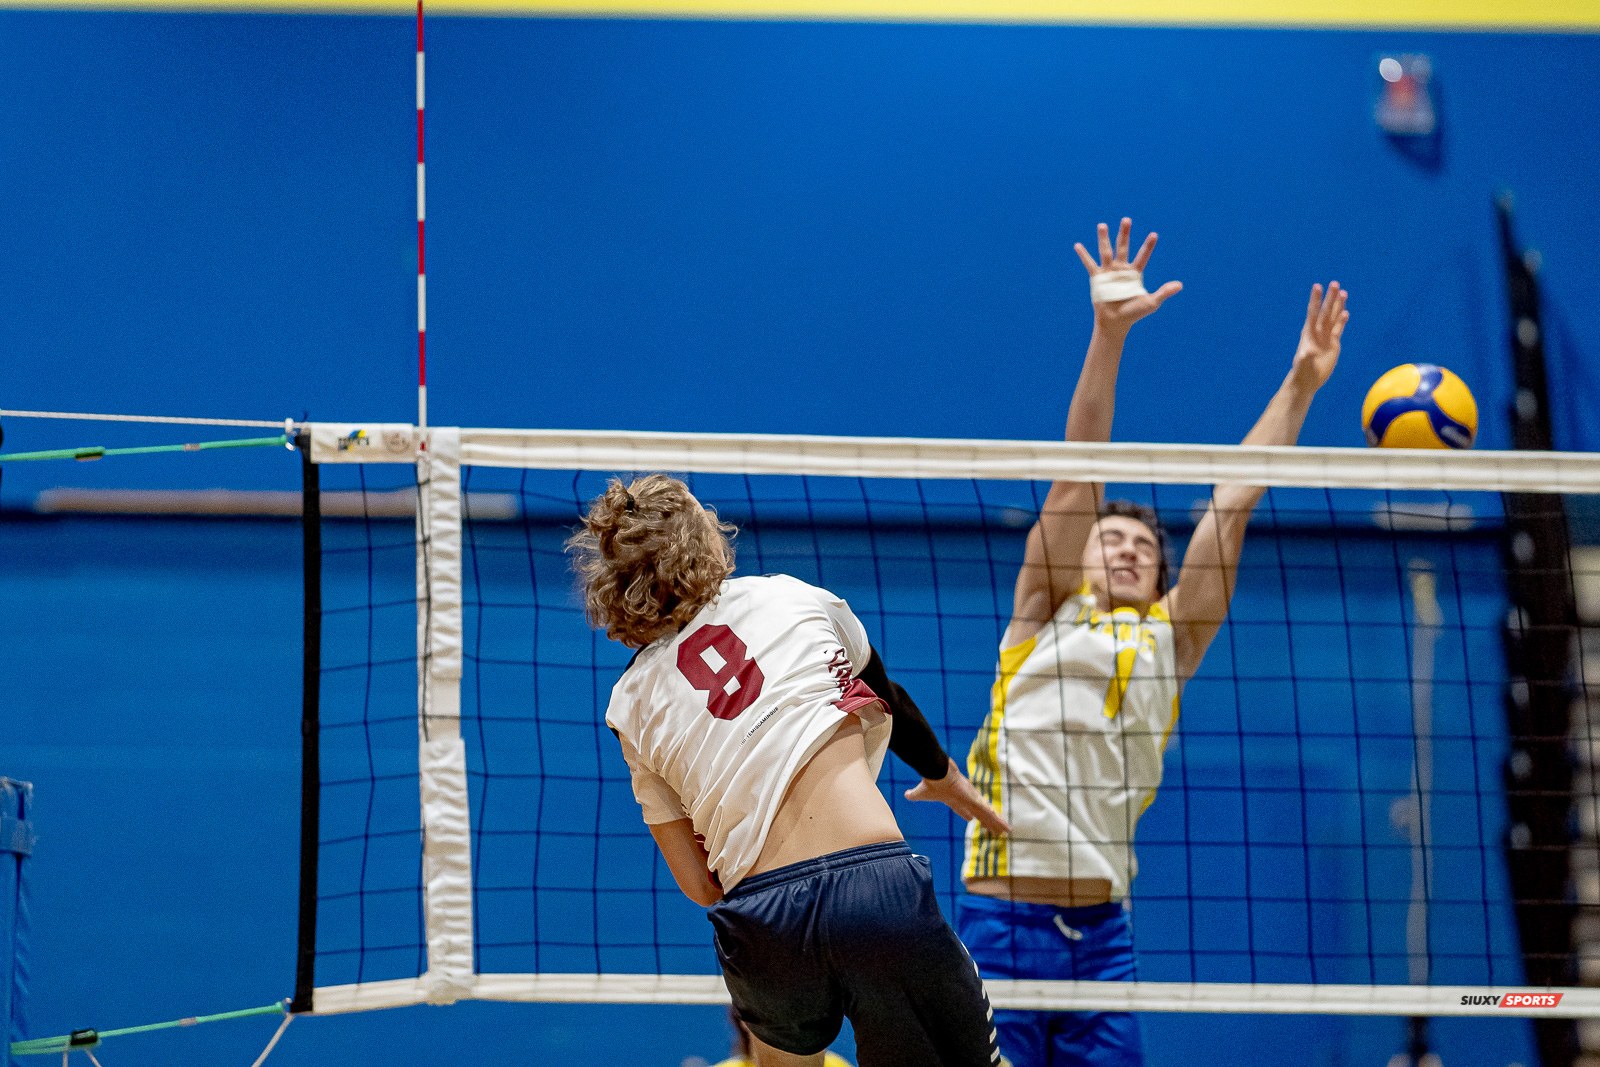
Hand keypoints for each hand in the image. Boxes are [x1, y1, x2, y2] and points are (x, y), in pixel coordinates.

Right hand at [904, 758, 1010, 835]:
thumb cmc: (930, 781)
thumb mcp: (920, 793)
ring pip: (987, 814)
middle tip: (994, 829)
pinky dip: (997, 821)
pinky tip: (1005, 827)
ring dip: (996, 823)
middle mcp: (966, 799)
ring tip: (1006, 831)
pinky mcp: (975, 800)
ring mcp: (972, 800)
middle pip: (978, 813)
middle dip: (986, 821)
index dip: (967, 814)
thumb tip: (905, 795)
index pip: (962, 809)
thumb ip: (914, 795)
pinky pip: (988, 813)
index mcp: (954, 799)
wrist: (937, 771)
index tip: (971, 819)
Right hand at [1073, 217, 1182, 334]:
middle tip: (1127, 220)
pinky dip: (1083, 255)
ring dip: (1104, 238)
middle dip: (1125, 234)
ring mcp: (1109, 272)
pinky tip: (1078, 245)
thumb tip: (1180, 285)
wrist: (1115, 323)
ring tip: (1102, 225)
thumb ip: (1164, 292)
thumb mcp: (1151, 303)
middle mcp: (1122, 269)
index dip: (1148, 246)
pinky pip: (1090, 264)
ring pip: (1106, 251)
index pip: (1143, 256)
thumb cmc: (1134, 313)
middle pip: (1123, 247)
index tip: (1154, 235)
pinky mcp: (1097, 278)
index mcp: (1135, 273)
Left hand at [1289, 282, 1348, 391]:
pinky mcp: (1333, 344)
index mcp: (1308, 334)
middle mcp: (1317, 332)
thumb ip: (1306, 358)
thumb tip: (1309, 351)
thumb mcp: (1303, 366)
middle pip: (1325, 312)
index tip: (1317, 286)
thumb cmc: (1302, 373)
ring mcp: (1325, 337)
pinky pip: (1338, 329)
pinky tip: (1345, 312)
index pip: (1312, 313)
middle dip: (1330, 298)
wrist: (1307, 381)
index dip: (1315, 300)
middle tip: (1335, 283)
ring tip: (1343, 292)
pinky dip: (1342, 320)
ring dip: (1338, 305)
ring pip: (1332, 317)